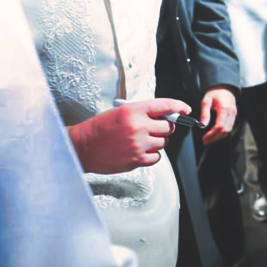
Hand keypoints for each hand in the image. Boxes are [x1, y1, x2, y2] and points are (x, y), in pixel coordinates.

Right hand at [68, 99, 190, 173]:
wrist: (81, 147)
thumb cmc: (99, 128)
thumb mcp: (120, 112)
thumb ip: (143, 112)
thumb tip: (164, 116)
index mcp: (134, 111)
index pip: (165, 105)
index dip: (179, 106)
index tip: (185, 109)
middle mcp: (138, 127)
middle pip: (168, 127)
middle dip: (165, 127)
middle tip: (155, 128)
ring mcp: (138, 145)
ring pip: (163, 143)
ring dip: (157, 141)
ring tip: (142, 140)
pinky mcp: (136, 160)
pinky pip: (156, 157)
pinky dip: (152, 155)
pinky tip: (141, 151)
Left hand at [200, 87, 236, 144]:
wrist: (224, 87)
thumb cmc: (215, 92)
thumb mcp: (206, 101)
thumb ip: (204, 114)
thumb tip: (202, 125)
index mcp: (224, 109)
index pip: (219, 126)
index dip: (212, 134)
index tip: (204, 138)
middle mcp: (231, 113)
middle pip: (225, 130)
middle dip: (215, 138)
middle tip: (205, 141)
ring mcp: (234, 115)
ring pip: (228, 130)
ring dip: (219, 136)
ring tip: (209, 139)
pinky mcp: (234, 116)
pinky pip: (230, 127)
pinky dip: (223, 132)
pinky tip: (216, 134)